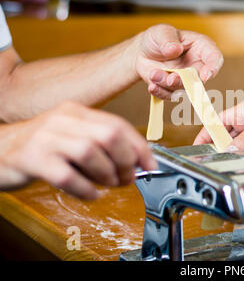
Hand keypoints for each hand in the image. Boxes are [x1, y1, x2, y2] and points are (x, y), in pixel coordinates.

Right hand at [0, 102, 155, 199]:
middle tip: (126, 178)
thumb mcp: (73, 138)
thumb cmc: (41, 147)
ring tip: (107, 184)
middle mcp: (62, 119)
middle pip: (109, 135)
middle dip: (126, 161)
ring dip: (107, 174)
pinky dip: (85, 189)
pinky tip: (91, 194)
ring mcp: (45, 137)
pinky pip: (66, 175)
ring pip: (90, 151)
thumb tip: (135, 165)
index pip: (118, 125)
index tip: (150, 165)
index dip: (140, 147)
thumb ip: (101, 146)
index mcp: (77, 112)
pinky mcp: (31, 158)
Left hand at [133, 24, 223, 99]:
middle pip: (198, 79)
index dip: (212, 68)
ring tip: (153, 74)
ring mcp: (187, 79)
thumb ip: (168, 40)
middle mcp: (197, 66)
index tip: (205, 76)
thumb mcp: (161, 32)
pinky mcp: (175, 89)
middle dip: (184, 81)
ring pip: (183, 89)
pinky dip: (161, 92)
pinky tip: (152, 86)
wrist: (142, 52)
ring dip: (166, 85)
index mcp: (202, 48)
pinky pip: (171, 96)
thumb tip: (175, 49)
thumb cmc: (157, 38)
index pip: (214, 58)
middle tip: (170, 79)